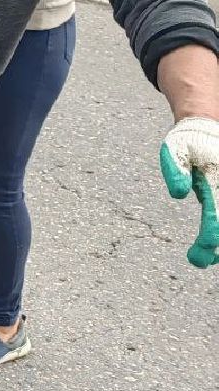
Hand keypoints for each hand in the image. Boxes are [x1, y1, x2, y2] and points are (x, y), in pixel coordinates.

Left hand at [160, 117, 218, 267]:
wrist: (205, 128)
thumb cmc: (187, 140)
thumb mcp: (175, 150)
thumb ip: (175, 171)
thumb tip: (178, 194)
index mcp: (214, 181)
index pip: (216, 214)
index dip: (212, 234)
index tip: (203, 249)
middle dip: (214, 245)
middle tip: (199, 262)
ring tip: (206, 260)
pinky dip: (218, 229)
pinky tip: (213, 249)